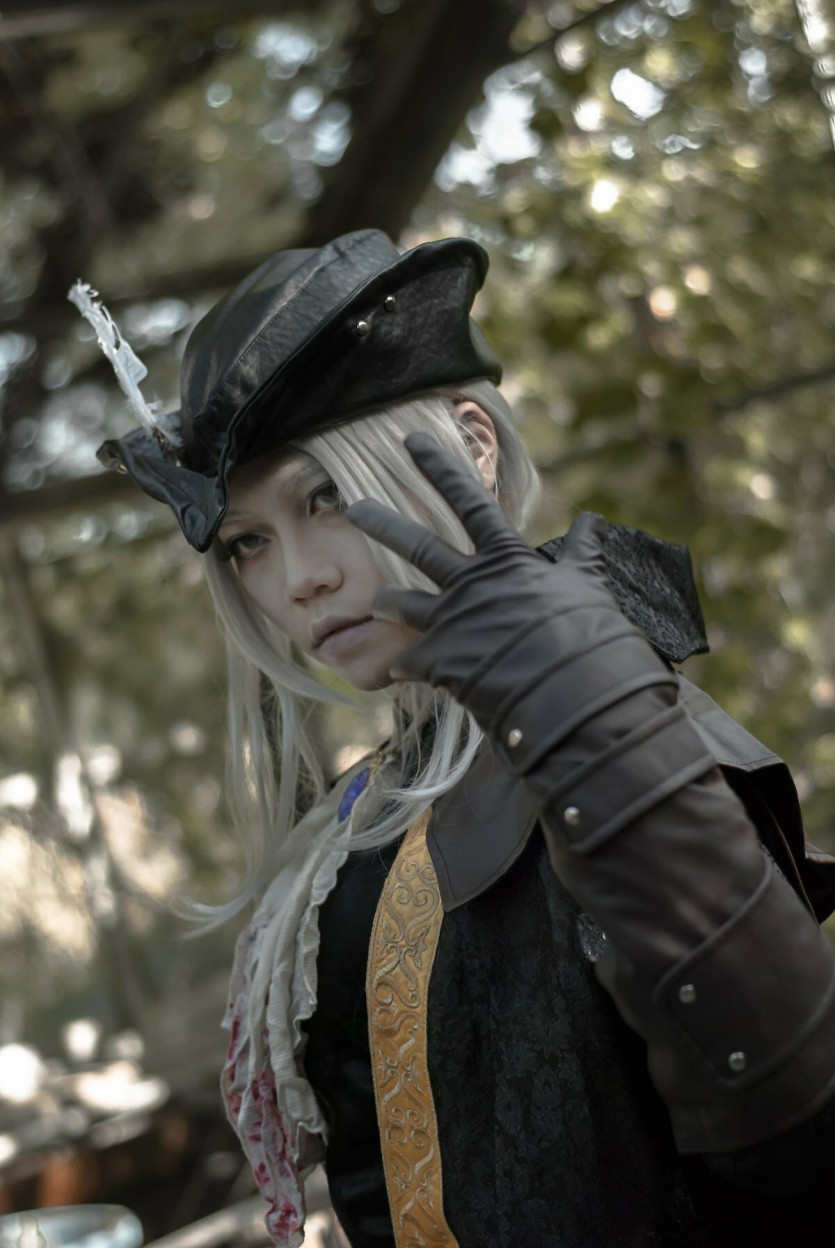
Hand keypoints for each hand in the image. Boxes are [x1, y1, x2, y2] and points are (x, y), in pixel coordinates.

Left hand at [347, 434, 670, 751]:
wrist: (577, 694)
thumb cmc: (592, 638)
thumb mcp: (588, 585)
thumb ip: (581, 551)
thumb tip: (593, 519)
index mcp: (506, 559)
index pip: (469, 502)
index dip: (439, 470)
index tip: (411, 443)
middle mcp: (472, 582)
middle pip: (416, 544)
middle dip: (382, 522)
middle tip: (353, 507)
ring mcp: (452, 621)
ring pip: (402, 603)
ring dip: (387, 601)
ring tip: (373, 601)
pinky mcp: (440, 662)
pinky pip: (407, 660)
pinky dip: (403, 665)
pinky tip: (397, 671)